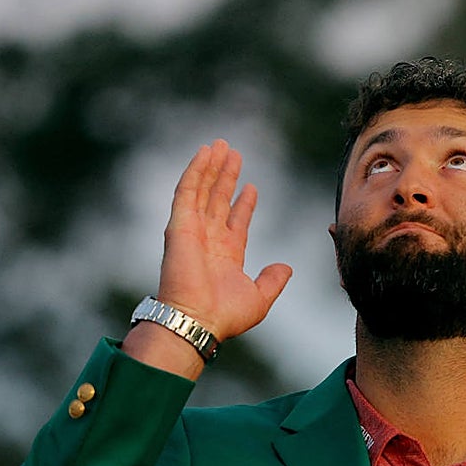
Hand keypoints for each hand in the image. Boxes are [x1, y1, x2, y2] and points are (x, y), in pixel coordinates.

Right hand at [123, 140, 291, 376]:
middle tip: (235, 153)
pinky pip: (187, 191)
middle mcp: (209, 240)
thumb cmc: (225, 316)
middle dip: (227, 177)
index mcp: (227, 255)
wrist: (198, 320)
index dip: (244, 203)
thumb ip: (273, 280)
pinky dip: (195, 171)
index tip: (252, 186)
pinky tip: (204, 153)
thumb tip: (286, 267)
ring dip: (211, 167)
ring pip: (203, 190)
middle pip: (218, 199)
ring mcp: (193, 230)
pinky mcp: (179, 225)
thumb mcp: (259, 298)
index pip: (236, 221)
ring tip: (221, 145)